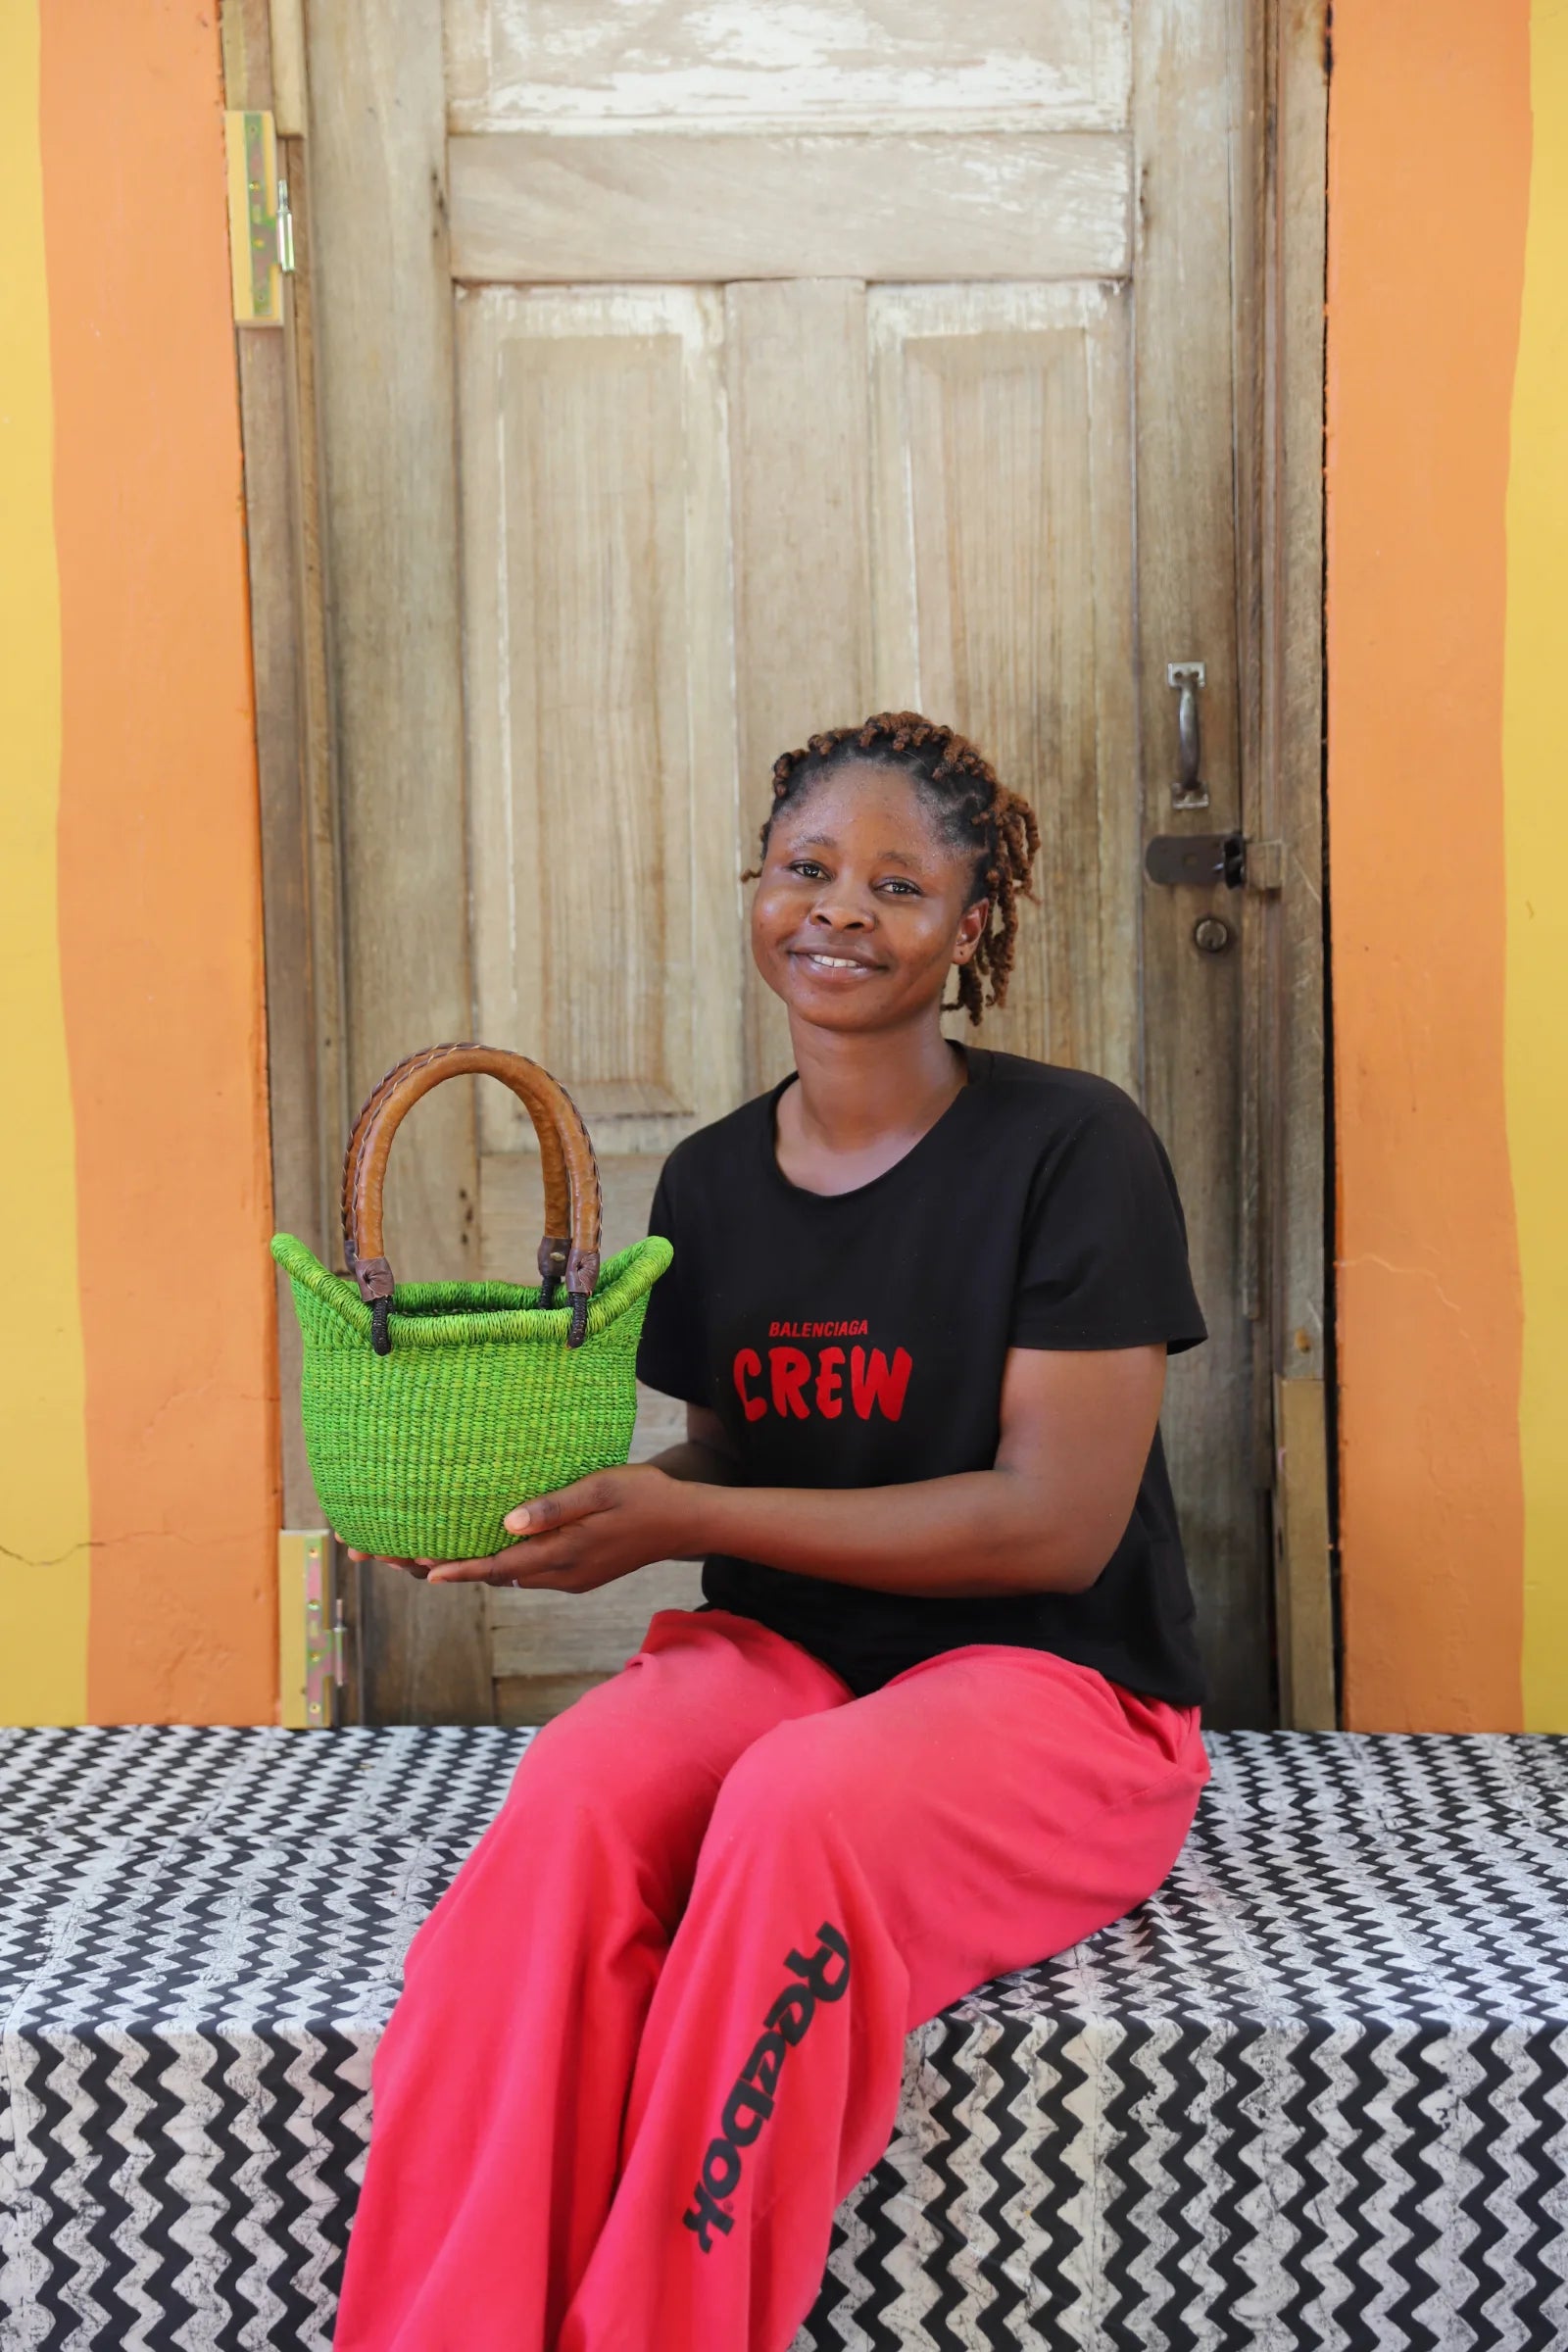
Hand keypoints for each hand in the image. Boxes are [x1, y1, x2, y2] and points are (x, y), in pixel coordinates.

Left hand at [416, 1464, 705, 1592]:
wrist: (686, 1522)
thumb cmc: (646, 1495)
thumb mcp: (603, 1489)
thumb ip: (557, 1506)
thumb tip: (508, 1522)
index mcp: (565, 1554)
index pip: (500, 1565)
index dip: (459, 1568)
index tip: (421, 1568)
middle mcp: (561, 1575)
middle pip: (494, 1576)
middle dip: (448, 1569)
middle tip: (398, 1560)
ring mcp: (569, 1579)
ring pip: (507, 1577)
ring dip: (469, 1568)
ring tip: (423, 1557)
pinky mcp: (577, 1575)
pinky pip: (526, 1574)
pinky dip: (496, 1565)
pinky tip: (480, 1552)